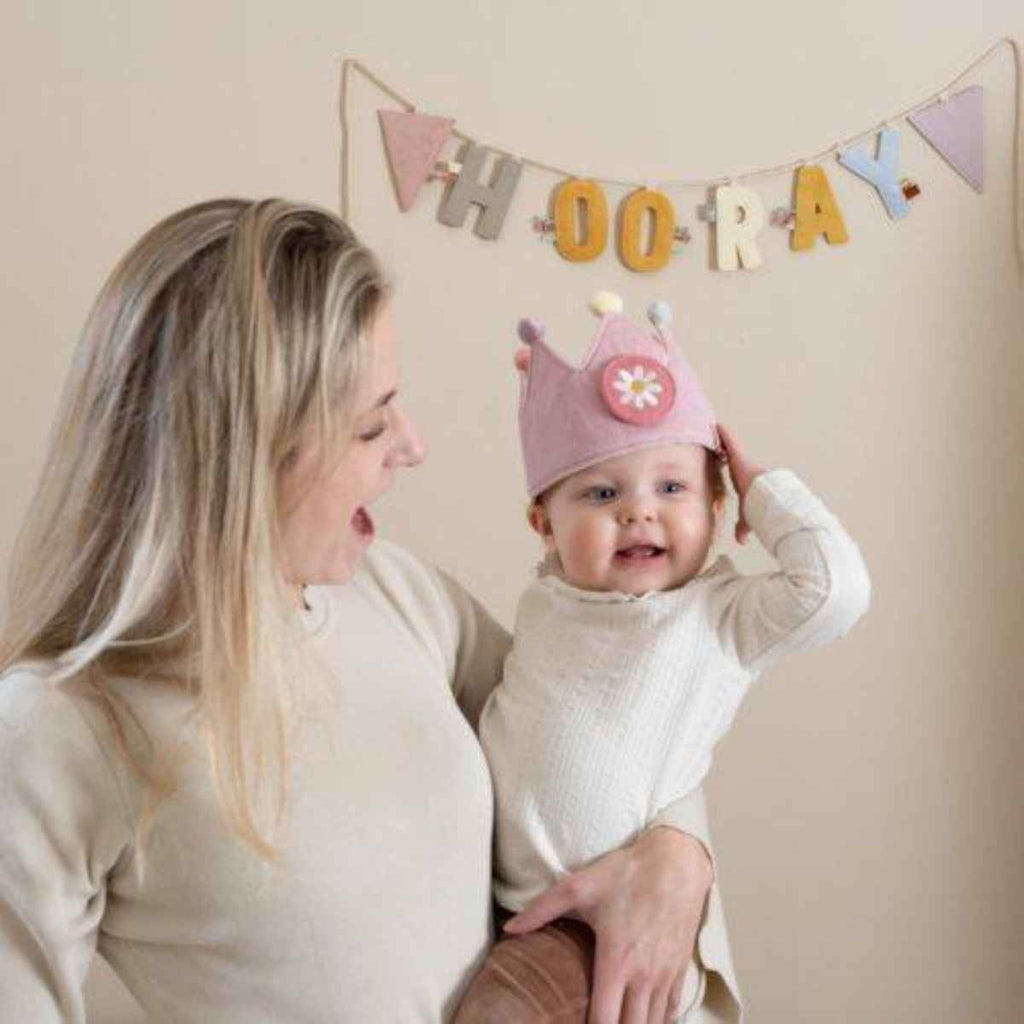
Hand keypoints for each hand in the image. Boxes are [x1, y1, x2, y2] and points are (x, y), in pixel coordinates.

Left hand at [502, 827, 712, 1023]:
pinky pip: (671, 1012)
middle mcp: (644, 976)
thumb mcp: (579, 886)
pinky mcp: (680, 970)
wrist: (676, 862)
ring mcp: (665, 976)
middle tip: (592, 1022)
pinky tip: (643, 1018)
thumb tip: (510, 928)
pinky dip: (657, 1021)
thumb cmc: (627, 873)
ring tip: (615, 1021)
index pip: (604, 1022)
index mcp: (617, 961)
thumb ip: (542, 909)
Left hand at [716, 423, 765, 545]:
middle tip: (718, 440)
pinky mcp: (739, 455)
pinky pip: (729, 441)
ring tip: (713, 428)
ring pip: (730, 446)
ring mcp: (742, 460)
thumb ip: (743, 526)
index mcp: (744, 481)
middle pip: (732, 455)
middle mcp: (744, 468)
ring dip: (724, 438)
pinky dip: (723, 433)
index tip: (724, 460)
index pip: (735, 471)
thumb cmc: (760, 506)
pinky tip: (716, 424)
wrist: (768, 496)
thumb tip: (741, 542)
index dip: (730, 465)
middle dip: (726, 447)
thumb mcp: (749, 517)